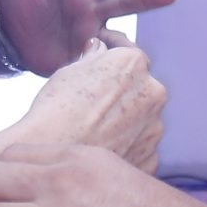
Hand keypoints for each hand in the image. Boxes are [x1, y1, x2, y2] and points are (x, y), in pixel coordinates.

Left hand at [0, 0, 178, 72]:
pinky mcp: (85, 59)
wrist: (10, 37)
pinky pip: (103, 65)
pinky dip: (112, 69)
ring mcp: (92, 35)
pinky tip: (120, 76)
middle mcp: (93, 9)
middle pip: (125, 2)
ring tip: (141, 53)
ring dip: (131, 44)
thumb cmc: (20, 1)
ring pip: (119, 37)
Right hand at [13, 41, 166, 170]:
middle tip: (97, 98)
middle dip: (123, 89)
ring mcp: (154, 128)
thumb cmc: (56, 110)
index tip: (106, 48)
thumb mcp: (70, 71)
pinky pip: (139, 146)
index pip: (129, 51)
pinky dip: (127, 146)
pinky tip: (104, 149)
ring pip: (142, 119)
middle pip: (140, 87)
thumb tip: (99, 49)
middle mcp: (152, 93)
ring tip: (97, 131)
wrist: (53, 153)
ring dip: (126, 120)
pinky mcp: (150, 157)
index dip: (114, 48)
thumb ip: (94, 56)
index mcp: (133, 65)